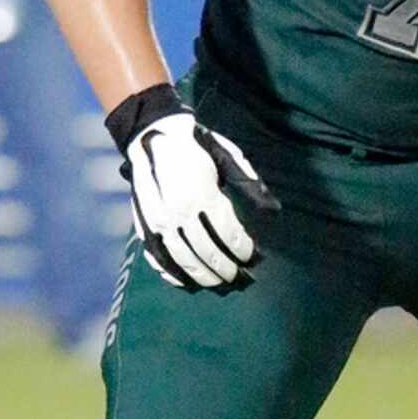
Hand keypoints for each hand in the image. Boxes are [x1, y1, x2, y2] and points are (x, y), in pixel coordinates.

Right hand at [122, 111, 280, 291]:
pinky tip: (184, 281)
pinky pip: (156, 257)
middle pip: (206, 253)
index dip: (242, 250)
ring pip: (182, 261)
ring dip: (202, 276)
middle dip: (225, 269)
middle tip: (238, 278)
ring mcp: (158, 222)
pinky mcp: (143, 225)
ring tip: (217, 283)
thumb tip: (274, 211)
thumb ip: (249, 185)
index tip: (252, 256)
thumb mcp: (228, 158)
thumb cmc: (197, 147)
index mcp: (201, 196)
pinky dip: (170, 274)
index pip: (227, 235)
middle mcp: (178, 213)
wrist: (153, 135)